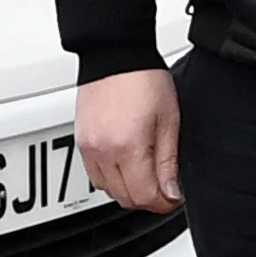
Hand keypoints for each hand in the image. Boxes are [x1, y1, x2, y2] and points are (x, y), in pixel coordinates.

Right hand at [74, 67, 182, 215]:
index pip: (145, 196)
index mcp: (127, 147)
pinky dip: (111, 178)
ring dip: (128, 190)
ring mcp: (88, 148)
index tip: (174, 196)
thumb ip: (168, 162)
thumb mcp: (168, 122)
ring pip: (108, 191)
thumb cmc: (144, 79)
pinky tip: (125, 165)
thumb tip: (171, 192)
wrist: (115, 54)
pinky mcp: (81, 142)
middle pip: (125, 199)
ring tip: (145, 174)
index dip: (165, 202)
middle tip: (164, 187)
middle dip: (148, 199)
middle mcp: (103, 152)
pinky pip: (95, 175)